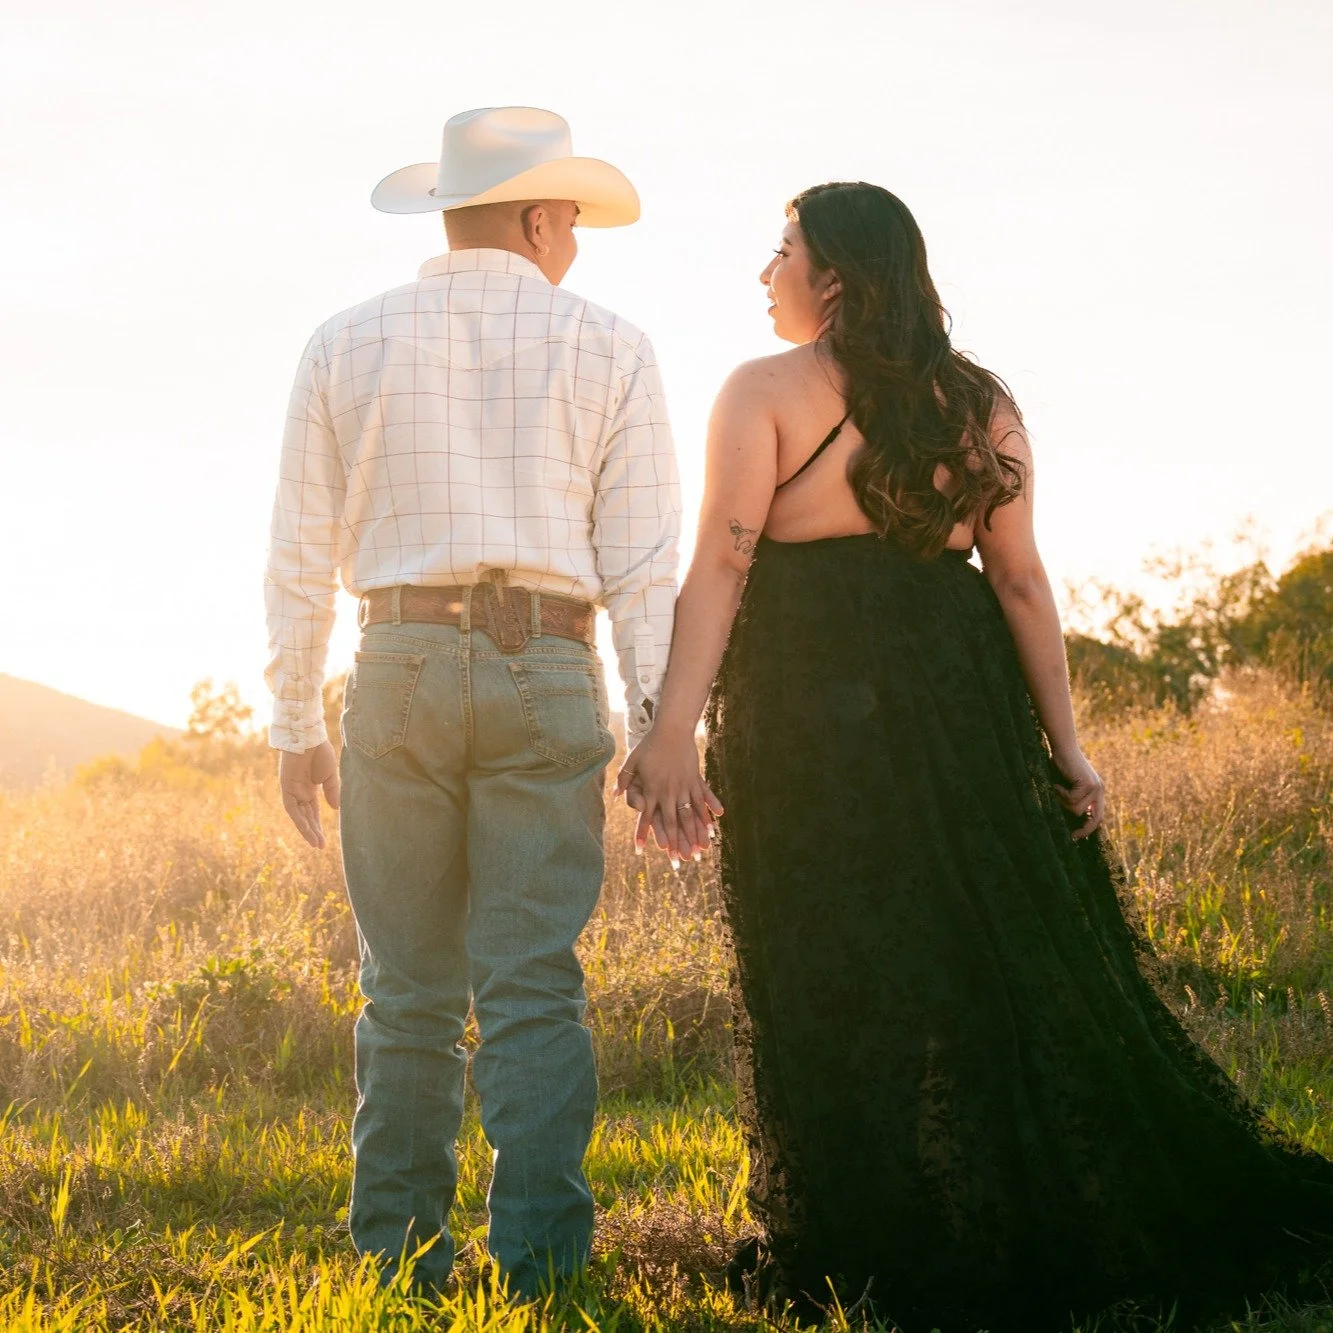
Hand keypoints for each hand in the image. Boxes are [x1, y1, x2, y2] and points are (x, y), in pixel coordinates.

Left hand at [279, 741, 340, 848]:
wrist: (309, 737)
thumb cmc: (320, 752)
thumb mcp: (330, 775)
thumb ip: (332, 791)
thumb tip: (336, 809)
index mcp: (310, 789)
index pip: (313, 812)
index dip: (318, 826)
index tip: (324, 841)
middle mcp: (300, 792)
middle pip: (306, 817)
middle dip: (313, 832)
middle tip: (320, 847)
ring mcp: (292, 790)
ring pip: (299, 815)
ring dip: (306, 829)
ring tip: (316, 843)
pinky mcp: (286, 787)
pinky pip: (292, 808)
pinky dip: (299, 819)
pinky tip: (307, 829)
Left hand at [615, 727, 723, 864]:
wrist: (672, 730)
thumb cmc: (650, 745)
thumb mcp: (632, 761)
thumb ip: (624, 779)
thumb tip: (616, 794)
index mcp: (651, 790)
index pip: (645, 817)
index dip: (643, 834)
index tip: (640, 850)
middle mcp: (668, 792)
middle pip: (671, 823)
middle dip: (674, 843)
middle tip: (676, 862)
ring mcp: (684, 787)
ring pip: (690, 816)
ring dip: (694, 835)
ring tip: (699, 853)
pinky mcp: (695, 780)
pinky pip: (703, 800)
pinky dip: (708, 815)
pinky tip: (713, 829)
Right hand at [1052, 747, 1105, 840]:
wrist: (1063, 747)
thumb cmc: (1061, 765)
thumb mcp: (1069, 786)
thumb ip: (1074, 799)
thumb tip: (1071, 819)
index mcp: (1097, 791)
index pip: (1099, 816)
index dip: (1090, 828)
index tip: (1077, 836)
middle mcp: (1100, 790)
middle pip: (1096, 818)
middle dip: (1085, 829)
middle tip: (1073, 835)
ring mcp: (1096, 787)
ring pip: (1077, 809)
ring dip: (1063, 802)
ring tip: (1057, 790)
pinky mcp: (1088, 784)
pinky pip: (1071, 799)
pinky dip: (1060, 793)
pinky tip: (1056, 784)